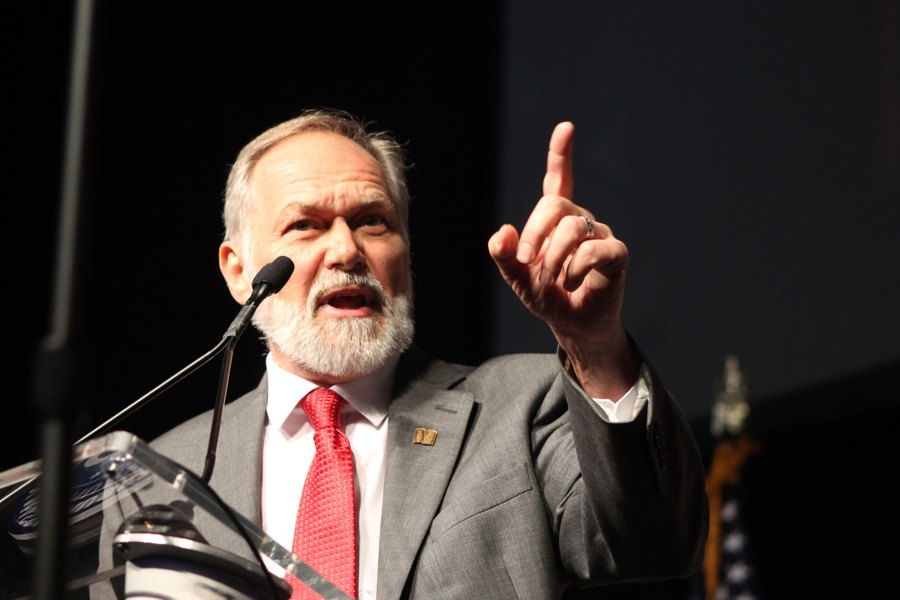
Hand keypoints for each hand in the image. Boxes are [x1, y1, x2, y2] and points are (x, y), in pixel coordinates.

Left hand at [488, 121, 637, 398]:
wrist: (573, 325)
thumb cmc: (548, 297)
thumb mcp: (517, 277)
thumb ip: (505, 254)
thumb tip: (504, 231)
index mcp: (556, 220)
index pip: (558, 180)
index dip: (561, 154)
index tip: (566, 128)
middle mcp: (580, 220)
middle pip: (554, 205)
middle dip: (535, 234)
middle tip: (528, 262)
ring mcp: (600, 234)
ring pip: (572, 228)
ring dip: (553, 259)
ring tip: (553, 280)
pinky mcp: (616, 254)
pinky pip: (593, 250)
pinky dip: (575, 269)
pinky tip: (573, 283)